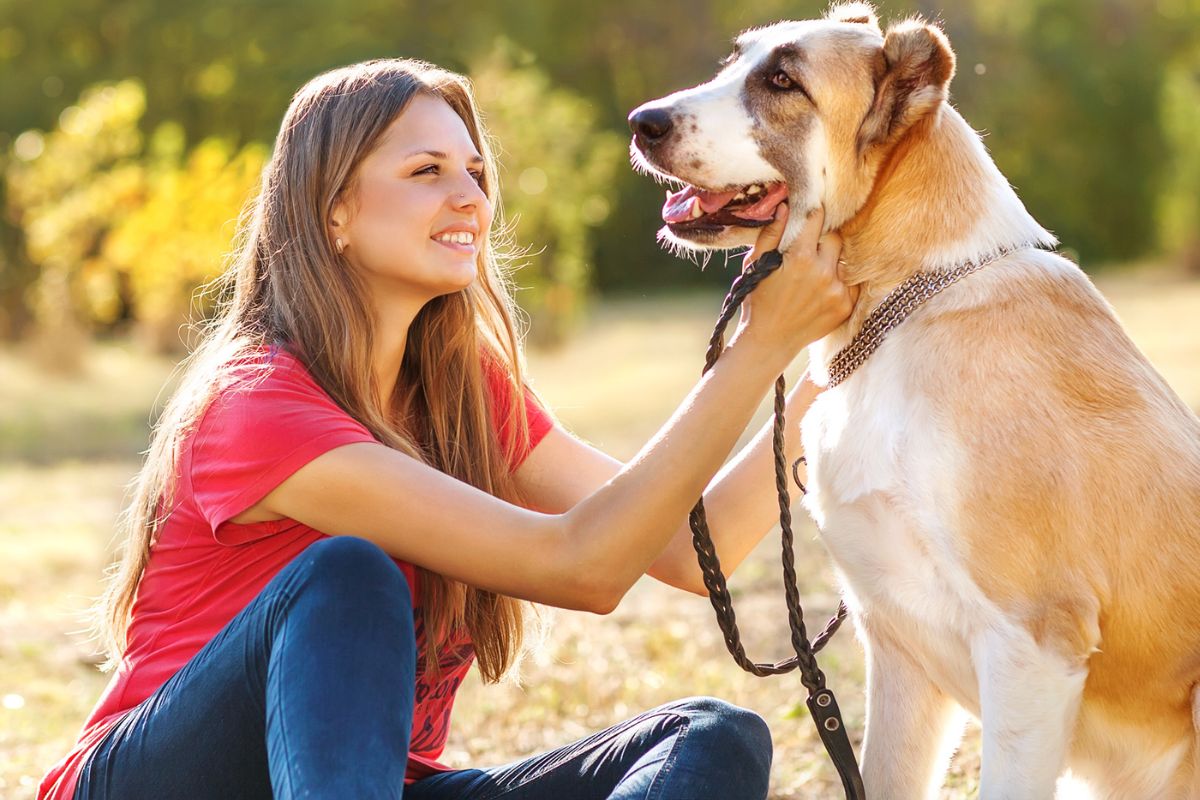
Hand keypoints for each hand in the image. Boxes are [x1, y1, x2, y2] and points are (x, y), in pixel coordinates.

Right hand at [733, 203, 856, 360]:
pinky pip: (851, 281)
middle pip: (835, 238)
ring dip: (833, 261)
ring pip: (844, 259)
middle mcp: (823, 272)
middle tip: (810, 249)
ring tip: (815, 272)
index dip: (813, 214)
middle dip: (823, 240)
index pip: (816, 219)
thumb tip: (785, 206)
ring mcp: (837, 290)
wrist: (769, 341)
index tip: (811, 215)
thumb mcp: (755, 264)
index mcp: (799, 257)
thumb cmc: (757, 300)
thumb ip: (771, 233)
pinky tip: (822, 288)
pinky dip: (840, 281)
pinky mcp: (846, 306)